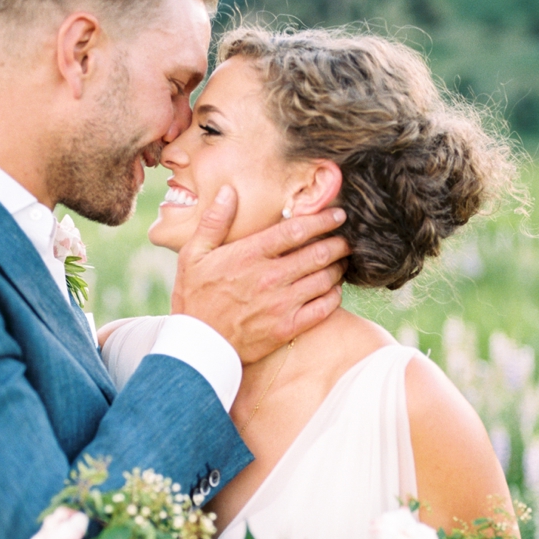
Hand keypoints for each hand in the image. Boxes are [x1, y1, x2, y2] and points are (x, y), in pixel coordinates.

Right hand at [170, 186, 348, 363]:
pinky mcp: (287, 328)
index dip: (322, 220)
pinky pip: (323, 309)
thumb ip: (213, 222)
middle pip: (318, 253)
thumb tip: (228, 191)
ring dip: (338, 268)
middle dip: (338, 243)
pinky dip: (334, 296)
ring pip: (325, 279)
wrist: (198, 346)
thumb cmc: (194, 299)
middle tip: (346, 240)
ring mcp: (281, 304)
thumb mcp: (193, 255)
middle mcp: (270, 277)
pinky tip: (334, 290)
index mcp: (250, 255)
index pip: (296, 230)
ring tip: (341, 262)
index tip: (337, 216)